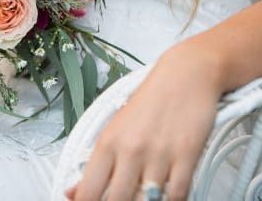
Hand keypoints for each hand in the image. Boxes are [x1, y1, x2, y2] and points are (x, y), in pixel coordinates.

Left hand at [65, 44, 223, 200]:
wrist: (186, 74)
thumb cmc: (151, 99)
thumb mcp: (115, 125)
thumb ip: (96, 161)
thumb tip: (74, 191)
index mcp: (107, 142)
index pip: (88, 189)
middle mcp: (130, 150)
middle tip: (121, 198)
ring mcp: (159, 155)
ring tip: (142, 196)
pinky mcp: (187, 156)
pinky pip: (177, 195)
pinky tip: (166, 196)